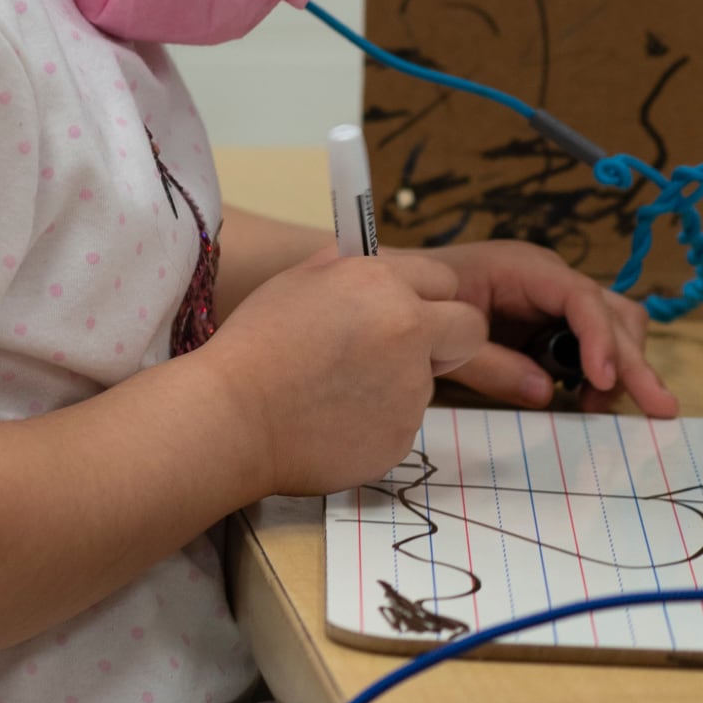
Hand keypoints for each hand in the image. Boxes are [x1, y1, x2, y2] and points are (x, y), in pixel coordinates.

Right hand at [203, 251, 487, 494]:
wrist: (232, 416)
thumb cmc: (254, 343)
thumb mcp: (296, 281)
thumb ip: (347, 268)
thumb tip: (375, 265)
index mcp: (383, 285)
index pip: (444, 281)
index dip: (422, 295)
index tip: (401, 308)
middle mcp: (410, 333)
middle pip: (470, 329)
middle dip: (447, 337)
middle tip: (402, 349)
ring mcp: (412, 390)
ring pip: (428, 380)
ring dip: (397, 381)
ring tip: (335, 389)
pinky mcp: (404, 437)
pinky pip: (402, 421)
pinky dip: (376, 420)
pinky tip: (331, 419)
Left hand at [382, 241, 676, 418]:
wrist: (391, 290)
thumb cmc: (415, 302)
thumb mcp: (447, 338)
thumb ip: (492, 365)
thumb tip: (545, 394)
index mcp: (522, 267)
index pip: (579, 297)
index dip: (599, 339)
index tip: (604, 381)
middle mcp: (548, 278)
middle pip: (612, 313)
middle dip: (633, 360)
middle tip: (659, 408)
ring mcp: (553, 300)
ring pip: (614, 327)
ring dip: (621, 367)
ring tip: (604, 408)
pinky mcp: (550, 322)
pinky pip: (590, 343)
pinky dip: (599, 370)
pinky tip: (588, 399)